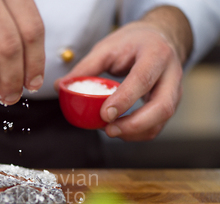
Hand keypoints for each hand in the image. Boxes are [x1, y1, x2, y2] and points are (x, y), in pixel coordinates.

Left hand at [55, 6, 192, 140]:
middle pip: (162, 107)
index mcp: (155, 54)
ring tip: (110, 130)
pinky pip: (156, 126)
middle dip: (134, 124)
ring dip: (134, 132)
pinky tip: (118, 129)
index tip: (104, 114)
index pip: (143, 79)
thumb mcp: (107, 48)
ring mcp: (174, 91)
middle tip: (109, 130)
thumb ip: (85, 68)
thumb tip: (59, 86)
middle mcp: (171, 74)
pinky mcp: (169, 104)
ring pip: (161, 121)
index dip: (124, 100)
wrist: (160, 38)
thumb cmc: (132, 43)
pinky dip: (137, 133)